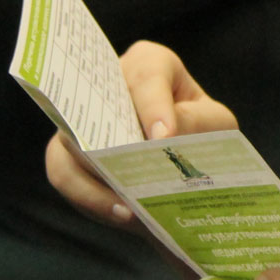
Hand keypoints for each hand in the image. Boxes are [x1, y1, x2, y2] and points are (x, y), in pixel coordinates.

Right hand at [44, 39, 239, 229]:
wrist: (185, 172)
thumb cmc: (203, 134)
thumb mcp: (215, 125)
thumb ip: (197, 122)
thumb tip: (164, 134)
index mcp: (149, 66)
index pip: (147, 76)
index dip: (154, 106)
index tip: (165, 137)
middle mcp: (106, 86)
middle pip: (97, 106)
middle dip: (115, 143)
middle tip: (136, 175)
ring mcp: (80, 120)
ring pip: (71, 145)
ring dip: (99, 177)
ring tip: (131, 208)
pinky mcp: (66, 156)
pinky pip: (64, 175)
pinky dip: (91, 198)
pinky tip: (123, 213)